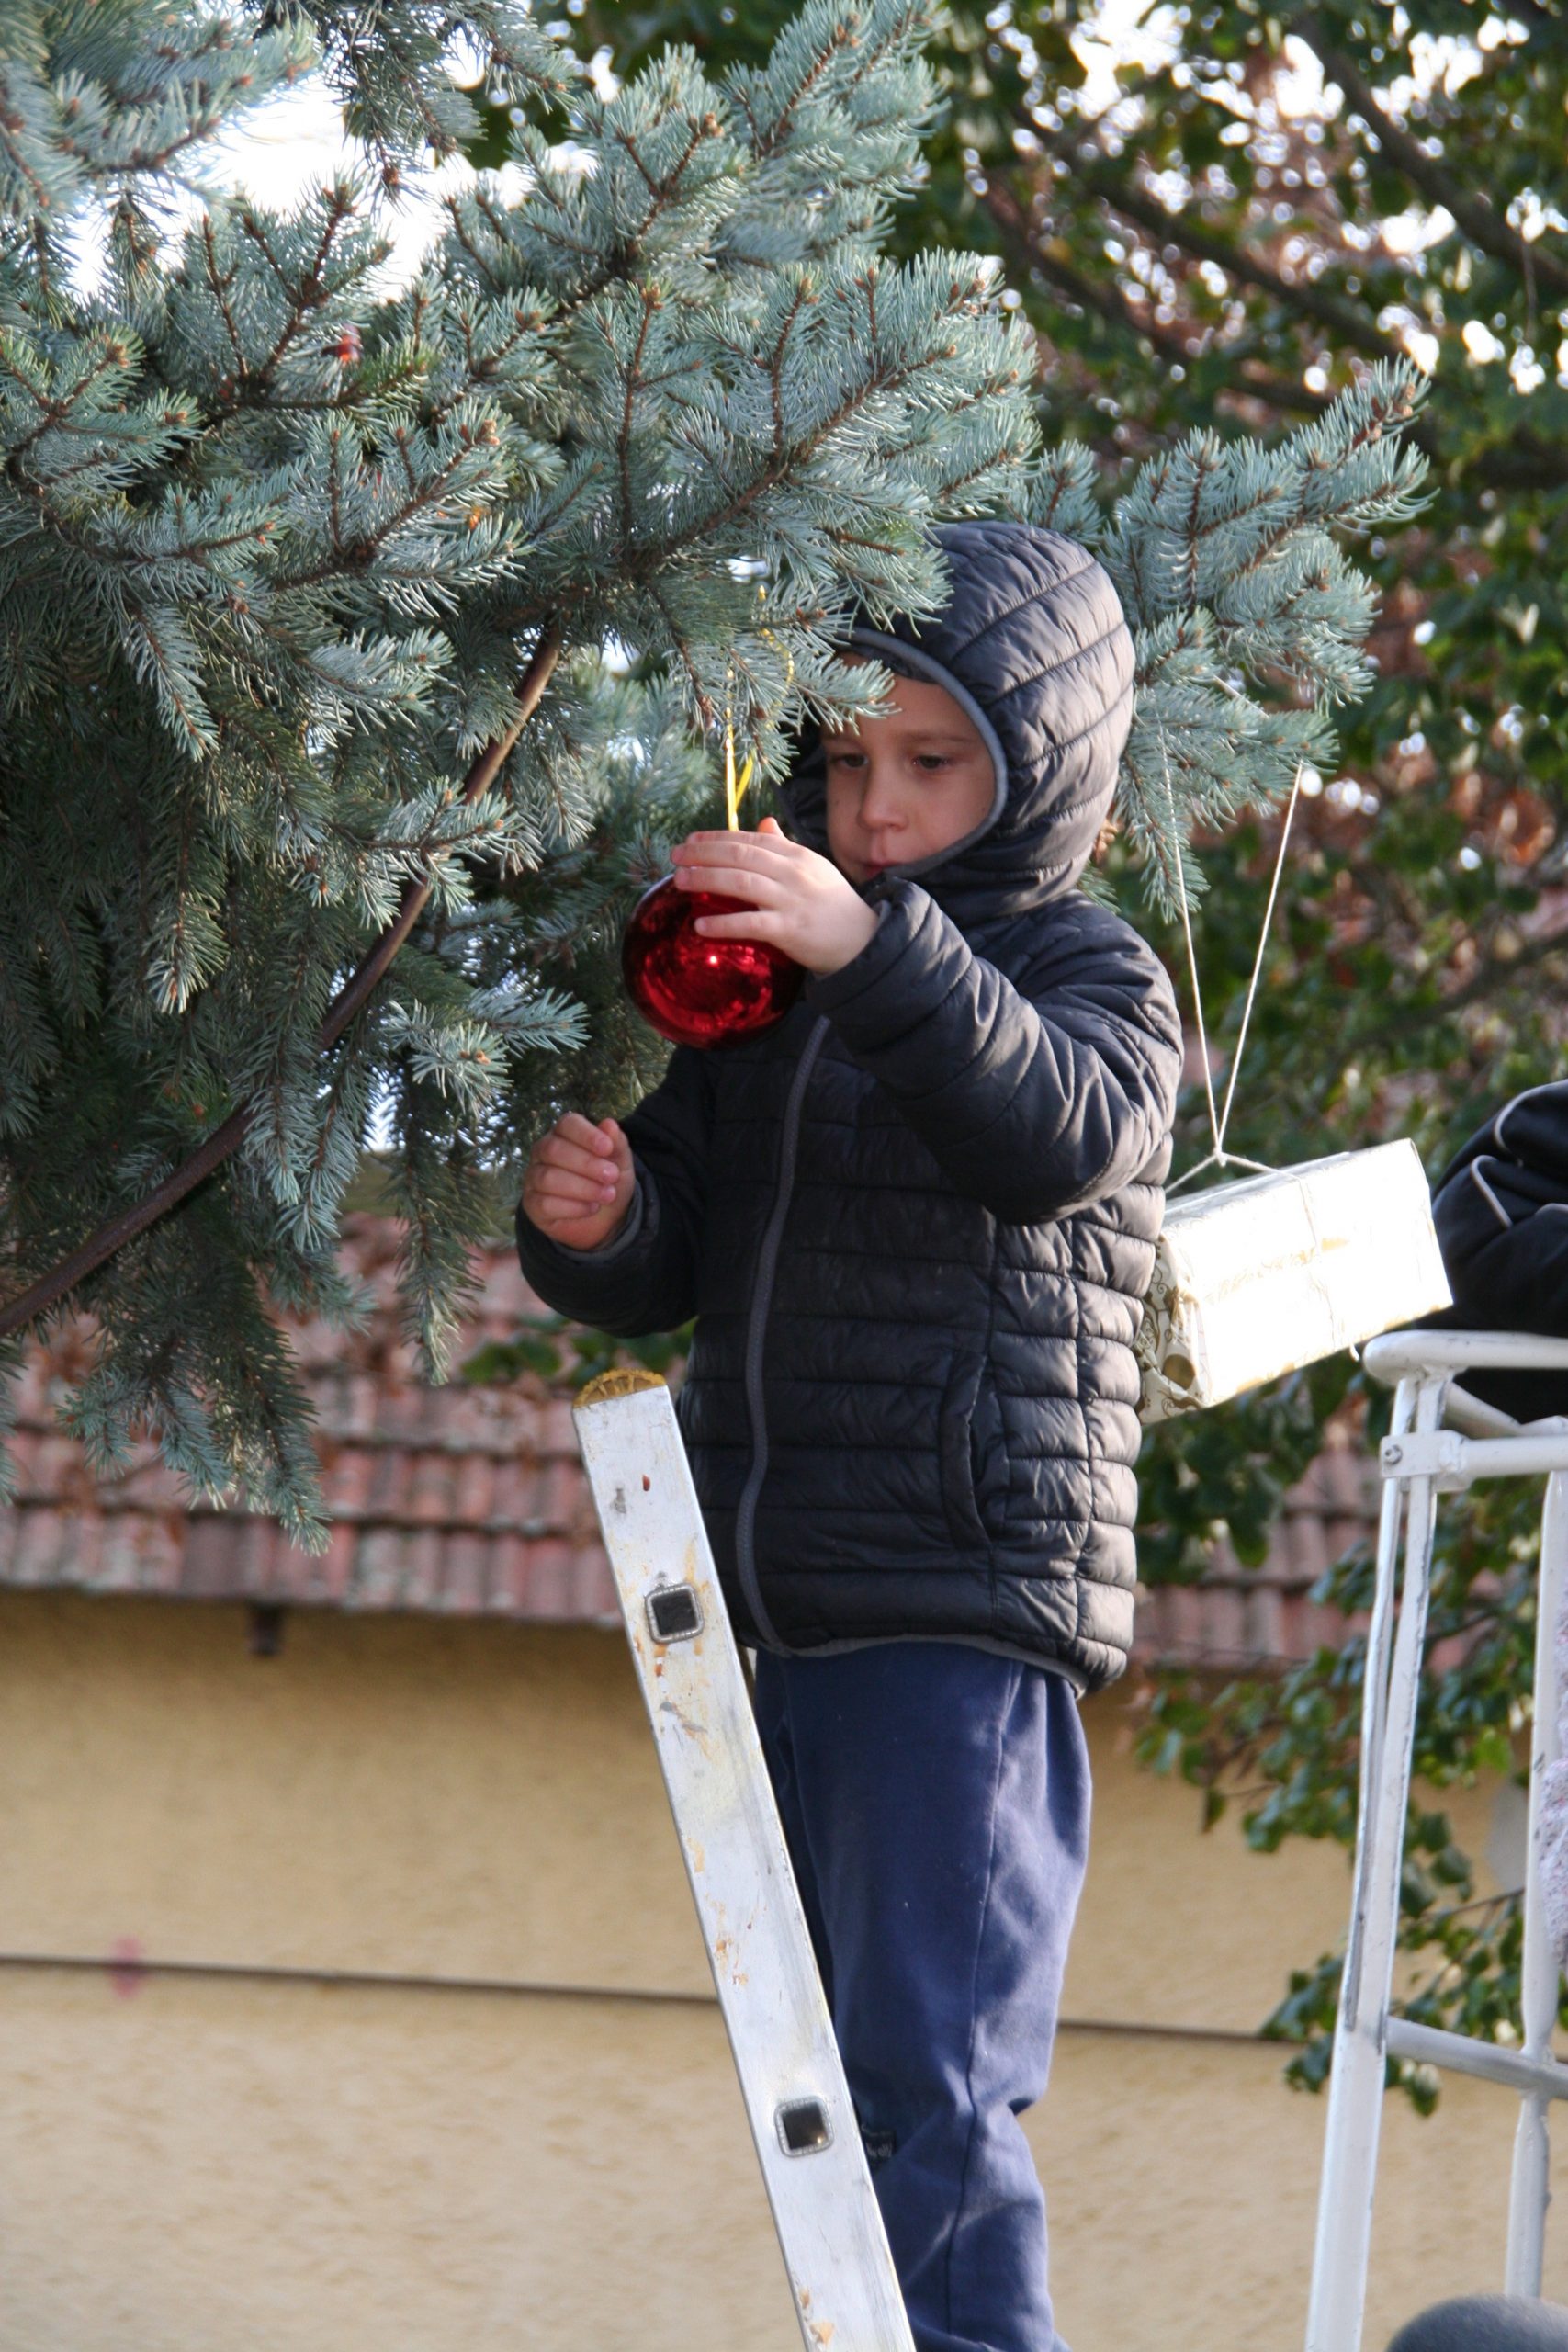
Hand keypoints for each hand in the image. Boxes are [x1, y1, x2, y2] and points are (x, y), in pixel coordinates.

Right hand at [520, 1114, 634, 1250]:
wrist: (606, 1217)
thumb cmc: (609, 1181)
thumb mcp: (620, 1161)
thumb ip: (616, 1143)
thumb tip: (609, 1124)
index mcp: (564, 1134)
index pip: (567, 1124)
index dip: (586, 1134)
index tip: (607, 1148)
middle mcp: (543, 1151)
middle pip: (553, 1150)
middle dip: (586, 1164)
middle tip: (612, 1176)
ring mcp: (534, 1177)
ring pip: (548, 1178)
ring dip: (583, 1188)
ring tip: (607, 1195)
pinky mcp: (532, 1205)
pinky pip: (545, 1204)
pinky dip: (573, 1207)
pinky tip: (592, 1207)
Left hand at [670, 816, 877, 976]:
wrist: (863, 940)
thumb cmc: (834, 905)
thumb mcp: (812, 868)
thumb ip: (784, 846)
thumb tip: (763, 823)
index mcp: (796, 855)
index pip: (750, 839)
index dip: (717, 837)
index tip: (691, 840)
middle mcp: (793, 872)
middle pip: (740, 855)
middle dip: (703, 853)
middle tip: (676, 857)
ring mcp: (791, 900)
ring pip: (741, 882)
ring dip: (707, 879)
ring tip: (680, 882)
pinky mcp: (790, 930)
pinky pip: (751, 924)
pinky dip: (723, 924)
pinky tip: (700, 926)